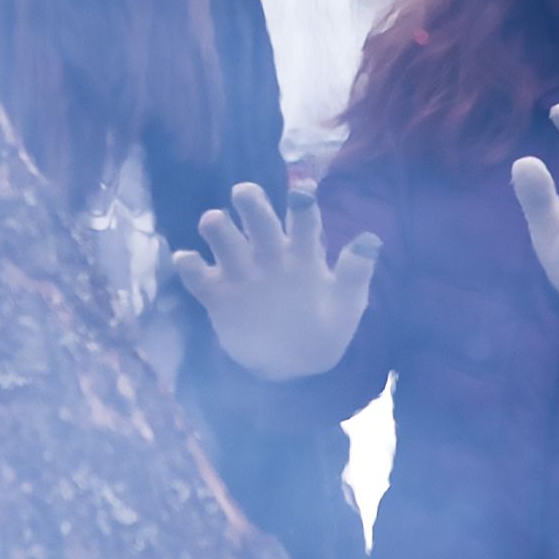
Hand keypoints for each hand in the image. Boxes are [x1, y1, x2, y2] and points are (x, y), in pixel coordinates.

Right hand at [172, 183, 380, 382]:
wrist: (293, 366)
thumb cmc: (323, 328)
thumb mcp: (346, 305)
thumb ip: (354, 274)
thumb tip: (370, 238)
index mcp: (303, 252)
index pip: (302, 220)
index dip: (301, 203)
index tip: (301, 192)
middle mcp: (269, 253)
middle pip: (256, 215)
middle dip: (249, 200)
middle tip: (243, 195)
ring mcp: (241, 272)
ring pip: (222, 236)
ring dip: (217, 225)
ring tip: (215, 224)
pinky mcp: (217, 294)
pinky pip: (196, 275)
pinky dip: (188, 265)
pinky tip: (189, 262)